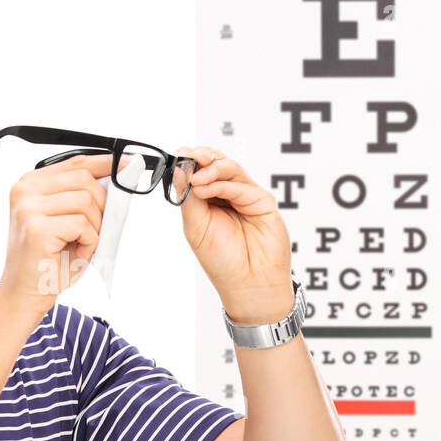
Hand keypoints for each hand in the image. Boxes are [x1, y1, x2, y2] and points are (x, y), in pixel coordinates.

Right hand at [0, 153, 110, 322]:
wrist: (24, 294)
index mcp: (30, 183)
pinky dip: (88, 242)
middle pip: (84, 179)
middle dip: (101, 205)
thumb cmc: (48, 259)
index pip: (75, 162)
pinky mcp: (37, 228)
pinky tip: (75, 252)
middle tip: (94, 229)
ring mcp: (28, 208)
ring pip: (86, 201)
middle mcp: (25, 190)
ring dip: (94, 227)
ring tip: (79, 244)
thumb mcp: (66, 219)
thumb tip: (117, 178)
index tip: (128, 164)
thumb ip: (81, 196)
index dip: (105, 163)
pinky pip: (82, 224)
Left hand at [177, 146, 293, 322]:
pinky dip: (223, 184)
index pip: (199, 170)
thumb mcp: (195, 227)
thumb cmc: (223, 261)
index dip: (190, 160)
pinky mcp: (262, 202)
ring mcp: (246, 196)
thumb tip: (180, 169)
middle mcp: (228, 195)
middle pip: (216, 163)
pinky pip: (242, 185)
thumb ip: (188, 197)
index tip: (178, 156)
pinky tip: (207, 188)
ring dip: (211, 169)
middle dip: (202, 157)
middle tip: (188, 157)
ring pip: (230, 168)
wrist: (247, 284)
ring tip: (196, 179)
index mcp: (209, 200)